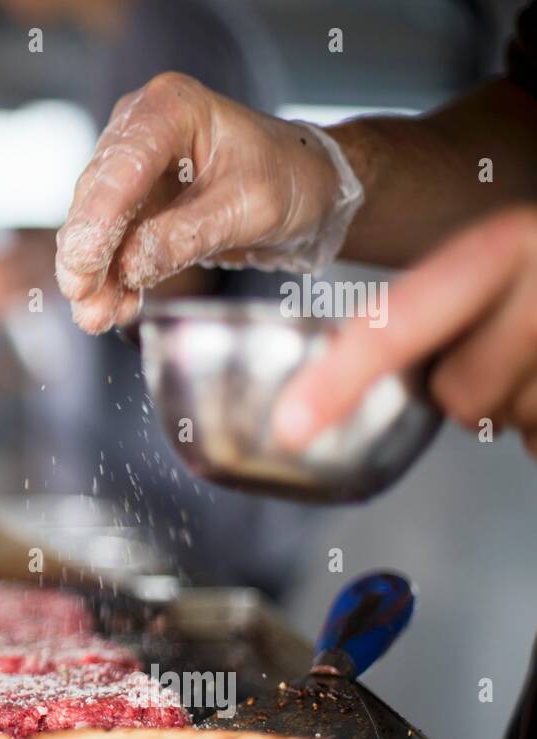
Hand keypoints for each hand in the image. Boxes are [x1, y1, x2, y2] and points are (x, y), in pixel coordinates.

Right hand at [55, 72, 358, 331]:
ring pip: (96, 224)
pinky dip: (112, 276)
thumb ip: (186, 236)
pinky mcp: (134, 200)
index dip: (96, 220)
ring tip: (97, 316)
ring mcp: (132, 164)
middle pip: (97, 195)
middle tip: (84, 302)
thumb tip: (129, 267)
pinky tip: (114, 306)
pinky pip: (112, 242)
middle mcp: (140, 128)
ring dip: (95, 273)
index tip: (82, 267)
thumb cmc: (291, 178)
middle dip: (87, 254)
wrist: (310, 186)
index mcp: (171, 109)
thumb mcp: (249, 208)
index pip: (121, 166)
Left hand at [273, 206, 536, 458]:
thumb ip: (433, 303)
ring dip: (521, 405)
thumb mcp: (500, 258)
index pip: (400, 322)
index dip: (340, 379)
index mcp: (504, 244)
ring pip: (511, 422)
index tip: (291, 427)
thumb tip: (332, 376)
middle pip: (458, 395)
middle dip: (470, 387)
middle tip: (502, 350)